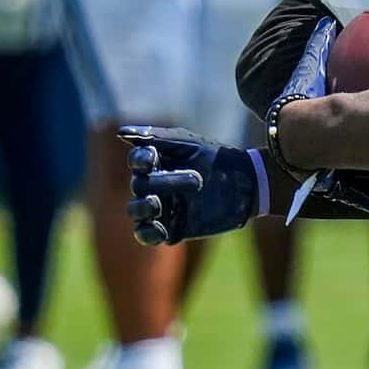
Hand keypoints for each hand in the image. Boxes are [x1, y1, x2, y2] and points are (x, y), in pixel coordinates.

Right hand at [121, 127, 264, 246]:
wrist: (246, 183)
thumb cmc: (218, 158)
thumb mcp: (189, 144)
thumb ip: (157, 137)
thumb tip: (122, 133)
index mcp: (156, 161)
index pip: (136, 161)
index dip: (140, 160)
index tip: (153, 158)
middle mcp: (155, 184)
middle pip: (140, 185)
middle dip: (162, 182)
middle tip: (196, 179)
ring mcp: (162, 207)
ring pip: (136, 211)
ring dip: (143, 207)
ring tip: (158, 203)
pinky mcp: (171, 228)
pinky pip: (147, 235)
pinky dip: (148, 233)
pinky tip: (161, 228)